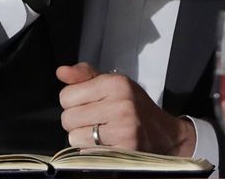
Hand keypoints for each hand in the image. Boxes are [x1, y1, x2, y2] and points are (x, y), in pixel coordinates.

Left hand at [57, 63, 196, 156]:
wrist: (164, 134)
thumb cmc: (134, 107)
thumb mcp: (114, 83)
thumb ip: (85, 75)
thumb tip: (61, 72)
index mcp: (116, 83)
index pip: (66, 95)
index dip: (73, 102)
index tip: (89, 104)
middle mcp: (121, 104)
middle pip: (67, 118)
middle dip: (77, 122)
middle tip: (96, 120)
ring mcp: (123, 129)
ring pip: (74, 137)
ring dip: (83, 139)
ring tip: (102, 133)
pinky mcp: (123, 151)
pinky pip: (86, 153)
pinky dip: (92, 151)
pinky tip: (107, 144)